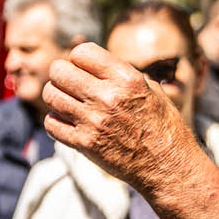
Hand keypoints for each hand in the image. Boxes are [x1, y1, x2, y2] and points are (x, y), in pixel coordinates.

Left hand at [43, 44, 218, 218]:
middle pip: (59, 71)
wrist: (167, 166)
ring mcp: (94, 121)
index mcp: (127, 79)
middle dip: (61, 74)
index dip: (78, 58)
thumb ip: (120, 74)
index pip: (81, 52)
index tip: (82, 68)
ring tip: (66, 101)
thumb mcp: (150, 89)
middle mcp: (108, 97)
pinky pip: (51, 124)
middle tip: (68, 82)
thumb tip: (92, 63)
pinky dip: (54, 120)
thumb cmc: (162, 125)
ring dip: (55, 96)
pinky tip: (66, 121)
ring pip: (50, 95)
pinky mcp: (85, 144)